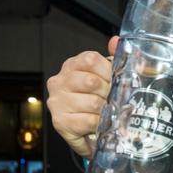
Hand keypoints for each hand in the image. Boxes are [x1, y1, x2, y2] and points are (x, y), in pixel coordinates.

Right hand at [46, 36, 118, 157]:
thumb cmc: (99, 100)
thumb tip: (115, 41)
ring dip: (106, 110)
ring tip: (107, 113)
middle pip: (91, 81)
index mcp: (72, 66)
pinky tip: (101, 124)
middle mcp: (59, 81)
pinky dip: (100, 123)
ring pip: (92, 103)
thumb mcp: (109, 77)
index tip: (114, 81)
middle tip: (113, 100)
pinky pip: (88, 121)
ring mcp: (57, 101)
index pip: (90, 60)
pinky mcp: (60, 121)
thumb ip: (115, 58)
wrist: (90, 132)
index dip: (108, 72)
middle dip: (109, 93)